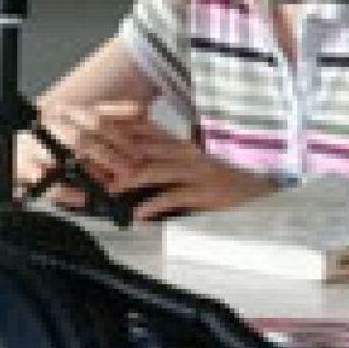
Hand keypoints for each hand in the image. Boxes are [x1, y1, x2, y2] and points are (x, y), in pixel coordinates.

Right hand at [23, 99, 159, 204]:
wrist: (11, 149)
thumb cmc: (52, 136)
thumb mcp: (80, 119)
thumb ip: (111, 114)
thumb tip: (142, 110)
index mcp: (67, 112)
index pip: (97, 118)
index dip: (120, 137)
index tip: (139, 153)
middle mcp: (51, 125)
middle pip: (84, 139)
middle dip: (111, 157)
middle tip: (131, 172)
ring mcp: (36, 146)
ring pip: (66, 159)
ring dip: (93, 174)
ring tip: (112, 187)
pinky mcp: (26, 169)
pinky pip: (50, 182)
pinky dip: (70, 192)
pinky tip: (85, 198)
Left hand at [107, 127, 275, 220]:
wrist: (258, 193)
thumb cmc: (221, 182)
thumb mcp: (193, 165)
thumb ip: (167, 162)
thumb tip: (134, 167)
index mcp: (181, 145)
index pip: (144, 132)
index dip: (116, 134)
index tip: (92, 137)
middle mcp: (185, 153)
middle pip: (142, 149)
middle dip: (115, 157)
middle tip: (90, 164)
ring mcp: (195, 172)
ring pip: (154, 170)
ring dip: (129, 179)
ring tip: (110, 189)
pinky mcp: (203, 192)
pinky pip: (172, 197)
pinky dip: (153, 206)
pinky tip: (138, 215)